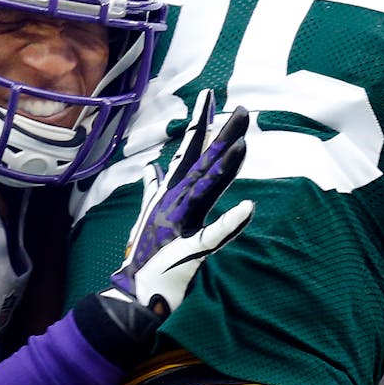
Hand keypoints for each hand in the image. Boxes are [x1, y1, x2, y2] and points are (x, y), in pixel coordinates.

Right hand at [104, 91, 252, 316]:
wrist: (134, 289)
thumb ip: (152, 188)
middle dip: (221, 135)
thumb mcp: (148, 214)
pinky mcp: (191, 249)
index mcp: (170, 193)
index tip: (210, 96)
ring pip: (207, 189)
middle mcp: (175, 201)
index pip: (188, 151)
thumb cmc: (144, 252)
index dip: (199, 123)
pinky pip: (214, 235)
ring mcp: (182, 223)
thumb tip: (150, 167)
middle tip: (241, 110)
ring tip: (242, 144)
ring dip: (224, 167)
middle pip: (202, 163)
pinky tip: (249, 208)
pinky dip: (231, 222)